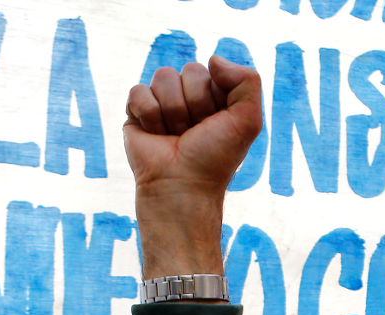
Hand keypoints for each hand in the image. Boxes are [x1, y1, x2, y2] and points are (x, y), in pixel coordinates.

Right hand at [124, 57, 261, 278]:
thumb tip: (213, 59)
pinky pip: (139, 91)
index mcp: (215, 95)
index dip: (216, 97)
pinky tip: (155, 136)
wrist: (183, 185)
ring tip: (176, 136)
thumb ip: (248, 81)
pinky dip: (150, 116)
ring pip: (163, 77)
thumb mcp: (248, 120)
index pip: (213, 69)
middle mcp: (189, 96)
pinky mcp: (136, 112)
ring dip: (173, 112)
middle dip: (195, 105)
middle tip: (195, 133)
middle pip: (189, 71)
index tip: (217, 124)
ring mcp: (162, 102)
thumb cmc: (215, 157)